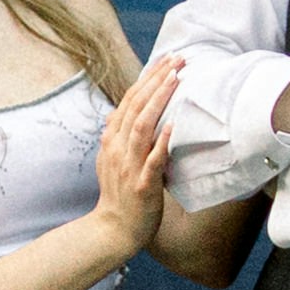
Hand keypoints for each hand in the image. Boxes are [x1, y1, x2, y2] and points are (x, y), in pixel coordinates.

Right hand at [87, 52, 186, 231]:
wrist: (113, 229)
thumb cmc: (120, 194)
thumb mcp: (115, 158)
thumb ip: (121, 136)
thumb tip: (128, 113)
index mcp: (112, 139)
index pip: (130, 100)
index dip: (148, 78)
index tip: (167, 60)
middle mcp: (117, 148)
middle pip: (136, 106)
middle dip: (157, 80)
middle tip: (178, 60)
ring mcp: (128, 165)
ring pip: (141, 126)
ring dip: (159, 100)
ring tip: (175, 79)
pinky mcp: (141, 185)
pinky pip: (152, 160)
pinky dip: (161, 142)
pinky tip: (172, 126)